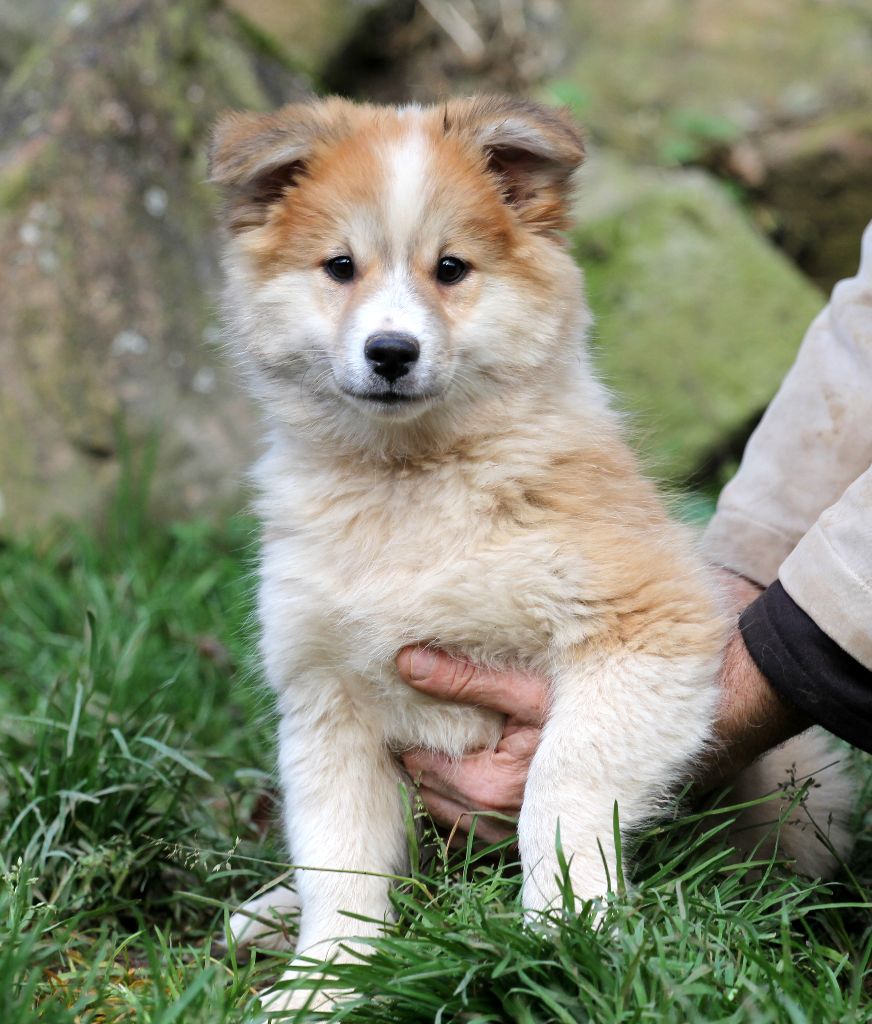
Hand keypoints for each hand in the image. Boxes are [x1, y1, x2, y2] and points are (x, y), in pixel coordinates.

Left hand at [398, 570, 809, 839]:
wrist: (699, 706)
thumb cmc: (613, 686)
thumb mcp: (535, 681)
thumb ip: (468, 677)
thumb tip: (403, 661)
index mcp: (526, 786)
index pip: (454, 784)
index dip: (421, 759)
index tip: (399, 733)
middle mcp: (538, 817)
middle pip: (459, 811)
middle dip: (426, 780)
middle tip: (400, 748)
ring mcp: (554, 822)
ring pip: (478, 828)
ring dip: (445, 801)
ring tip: (420, 765)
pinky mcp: (567, 816)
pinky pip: (504, 830)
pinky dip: (472, 812)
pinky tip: (458, 785)